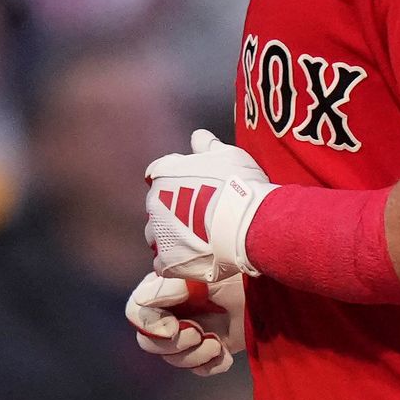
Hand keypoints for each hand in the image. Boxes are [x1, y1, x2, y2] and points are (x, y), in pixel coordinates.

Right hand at [126, 268, 245, 375]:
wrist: (276, 284)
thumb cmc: (239, 270)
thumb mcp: (203, 272)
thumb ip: (170, 283)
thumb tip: (145, 299)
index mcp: (166, 288)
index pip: (137, 312)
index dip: (149, 325)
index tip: (173, 326)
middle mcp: (175, 309)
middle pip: (149, 342)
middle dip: (173, 345)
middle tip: (197, 335)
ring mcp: (194, 329)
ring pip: (173, 358)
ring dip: (194, 356)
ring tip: (216, 345)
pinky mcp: (215, 345)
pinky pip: (199, 368)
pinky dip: (210, 365)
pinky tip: (225, 355)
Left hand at [143, 130, 274, 288]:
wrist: (245, 223)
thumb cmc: (239, 185)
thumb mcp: (228, 155)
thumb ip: (208, 146)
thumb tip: (197, 136)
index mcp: (164, 174)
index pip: (156, 173)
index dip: (173, 180)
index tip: (188, 187)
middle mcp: (155, 202)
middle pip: (156, 207)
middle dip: (172, 210)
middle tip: (199, 216)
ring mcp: (159, 233)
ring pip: (156, 236)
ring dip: (170, 237)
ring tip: (195, 240)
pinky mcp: (166, 260)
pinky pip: (163, 263)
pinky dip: (174, 262)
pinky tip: (192, 259)